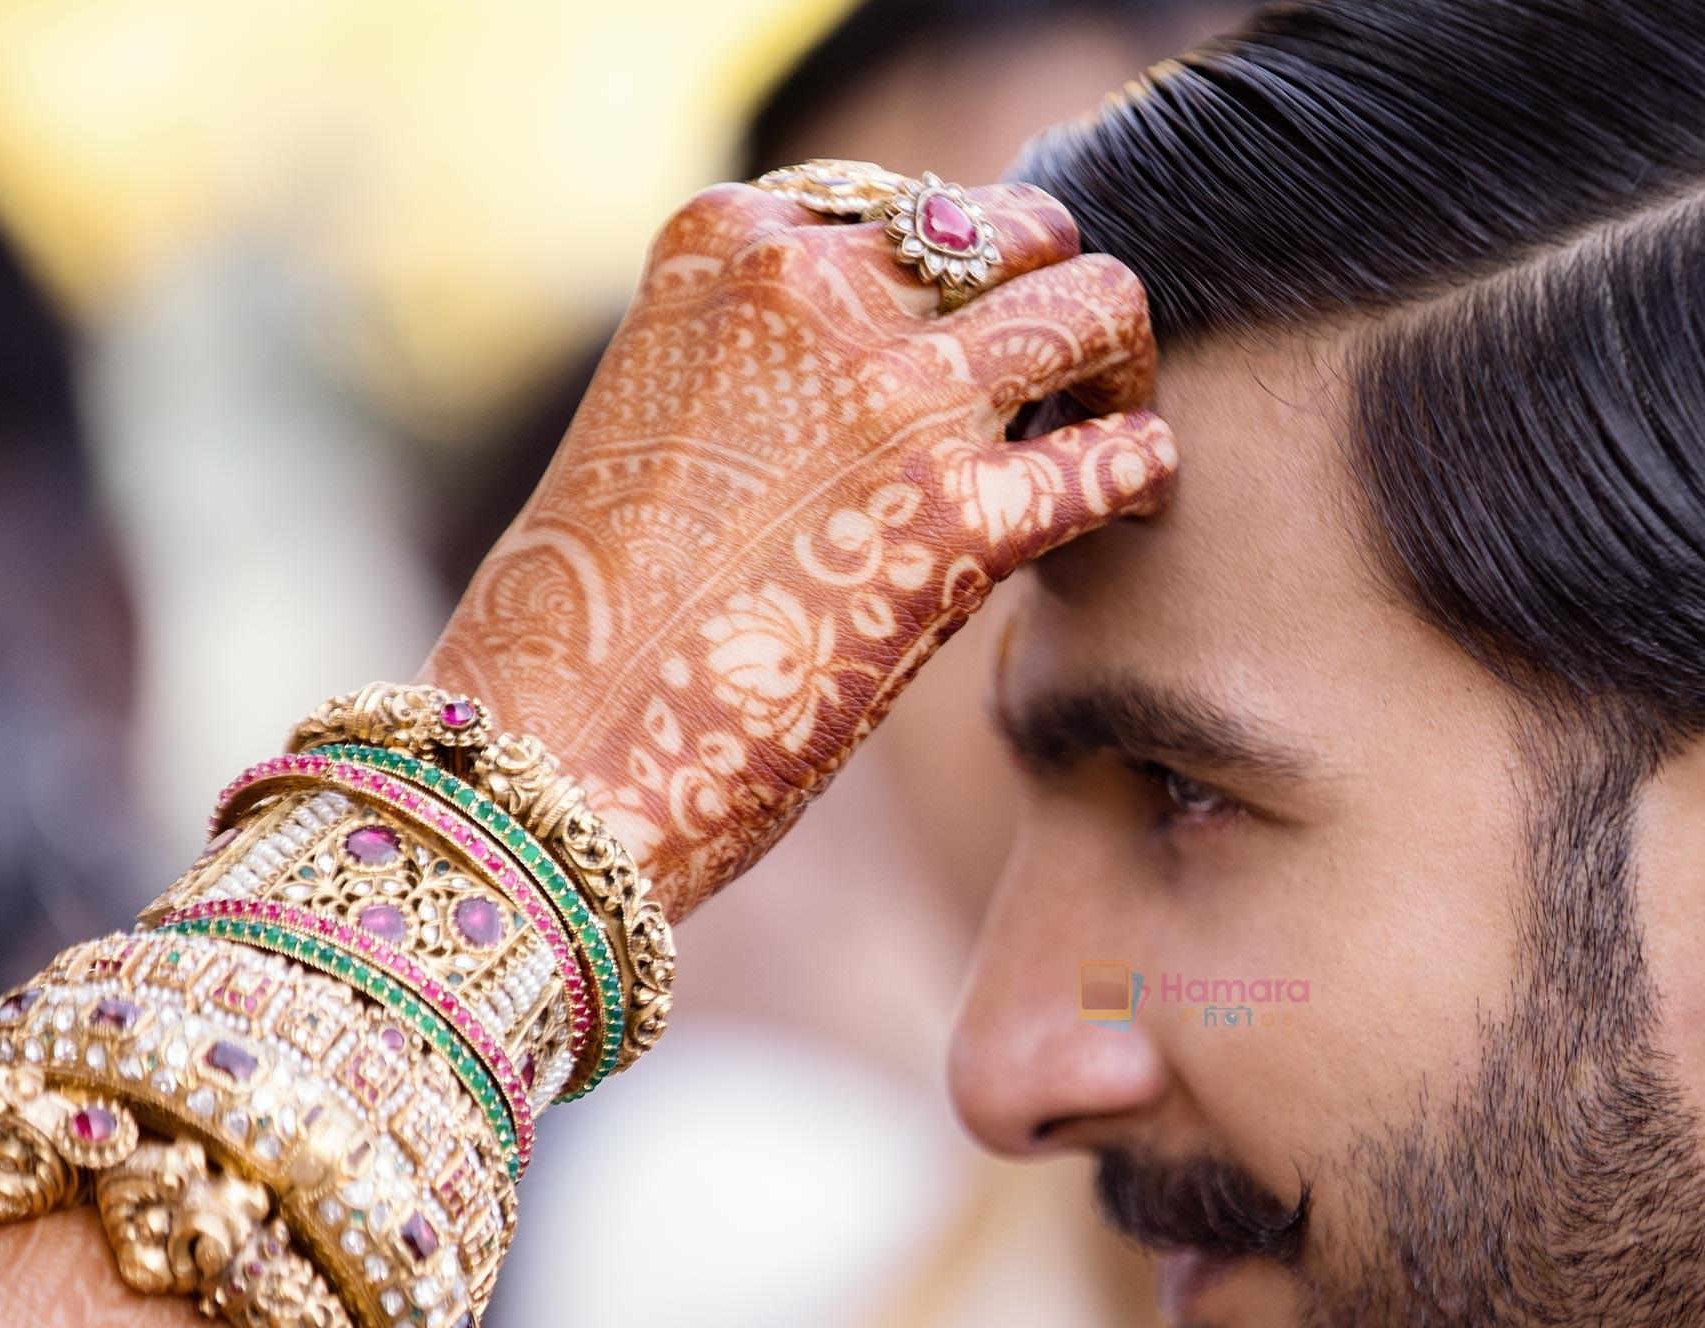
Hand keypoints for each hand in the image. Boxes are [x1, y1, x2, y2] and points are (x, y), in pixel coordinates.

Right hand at [425, 179, 1175, 919]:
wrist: (559, 746)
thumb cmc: (600, 612)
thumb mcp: (668, 411)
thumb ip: (771, 354)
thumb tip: (906, 363)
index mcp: (725, 240)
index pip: (899, 204)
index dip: (948, 286)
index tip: (953, 357)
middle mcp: (815, 287)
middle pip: (1016, 231)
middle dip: (1050, 300)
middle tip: (1059, 387)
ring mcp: (896, 395)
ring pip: (1097, 304)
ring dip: (1119, 366)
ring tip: (1106, 428)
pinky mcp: (962, 519)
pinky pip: (1123, 454)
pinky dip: (1144, 473)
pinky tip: (1130, 508)